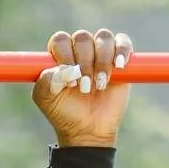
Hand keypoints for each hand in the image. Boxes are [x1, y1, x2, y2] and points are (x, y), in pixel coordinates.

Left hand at [31, 28, 132, 147]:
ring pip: (103, 37)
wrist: (87, 130)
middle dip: (84, 63)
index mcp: (60, 54)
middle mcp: (79, 49)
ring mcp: (100, 52)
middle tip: (85, 88)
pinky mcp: (120, 59)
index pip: (61, 40)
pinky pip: (123, 42)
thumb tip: (64, 69)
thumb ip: (45, 82)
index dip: (65, 56)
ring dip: (102, 60)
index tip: (70, 81)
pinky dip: (122, 51)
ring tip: (100, 84)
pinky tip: (118, 66)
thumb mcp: (46, 100)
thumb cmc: (64, 113)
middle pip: (82, 38)